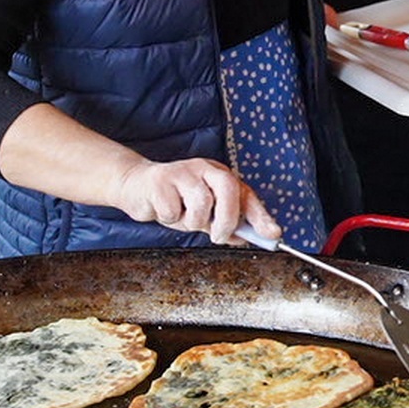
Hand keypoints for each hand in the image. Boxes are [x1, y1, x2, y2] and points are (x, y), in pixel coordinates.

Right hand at [110, 157, 280, 245]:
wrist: (135, 186)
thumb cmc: (173, 199)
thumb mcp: (203, 213)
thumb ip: (224, 223)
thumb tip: (247, 237)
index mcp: (219, 176)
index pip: (246, 195)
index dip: (261, 216)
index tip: (273, 235)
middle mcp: (204, 170)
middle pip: (228, 190)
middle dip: (227, 219)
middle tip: (218, 235)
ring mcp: (182, 173)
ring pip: (201, 204)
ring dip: (193, 222)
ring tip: (182, 218)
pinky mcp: (160, 182)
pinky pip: (173, 210)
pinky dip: (170, 218)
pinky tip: (164, 209)